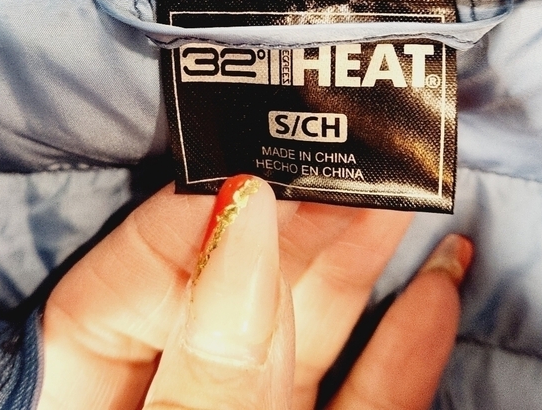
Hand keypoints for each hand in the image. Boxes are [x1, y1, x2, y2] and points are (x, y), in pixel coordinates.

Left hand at [37, 176, 471, 408]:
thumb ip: (211, 365)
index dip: (175, 223)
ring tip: (402, 193)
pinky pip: (372, 398)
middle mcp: (182, 400)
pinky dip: (410, 348)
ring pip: (309, 332)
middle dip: (293, 220)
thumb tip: (243, 217)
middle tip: (343, 157)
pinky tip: (440, 288)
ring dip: (362, 261)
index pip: (115, 290)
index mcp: (102, 404)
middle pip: (231, 290)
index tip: (242, 169)